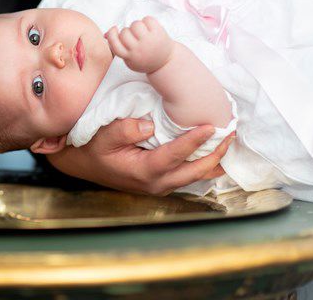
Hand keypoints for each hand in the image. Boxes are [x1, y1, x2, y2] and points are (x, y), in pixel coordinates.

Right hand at [46, 118, 233, 195]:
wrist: (82, 164)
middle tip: (230, 133)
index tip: (210, 126)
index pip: (175, 156)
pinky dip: (204, 165)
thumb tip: (149, 126)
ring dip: (215, 160)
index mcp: (143, 171)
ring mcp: (160, 185)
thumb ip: (124, 130)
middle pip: (196, 171)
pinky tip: (214, 153)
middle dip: (216, 153)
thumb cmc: (91, 149)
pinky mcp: (161, 183)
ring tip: (230, 143)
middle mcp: (156, 183)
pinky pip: (189, 176)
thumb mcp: (102, 136)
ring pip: (196, 176)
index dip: (195, 141)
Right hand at [106, 17, 173, 73]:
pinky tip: (150, 27)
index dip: (112, 34)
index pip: (114, 43)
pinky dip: (148, 20)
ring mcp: (148, 41)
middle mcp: (138, 49)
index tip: (114, 29)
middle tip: (134, 35)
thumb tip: (106, 34)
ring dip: (137, 25)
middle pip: (124, 32)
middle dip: (127, 31)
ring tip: (142, 31)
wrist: (166, 63)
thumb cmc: (145, 59)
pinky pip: (147, 19)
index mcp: (129, 56)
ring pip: (135, 24)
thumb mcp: (129, 59)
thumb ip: (118, 48)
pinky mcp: (158, 33)